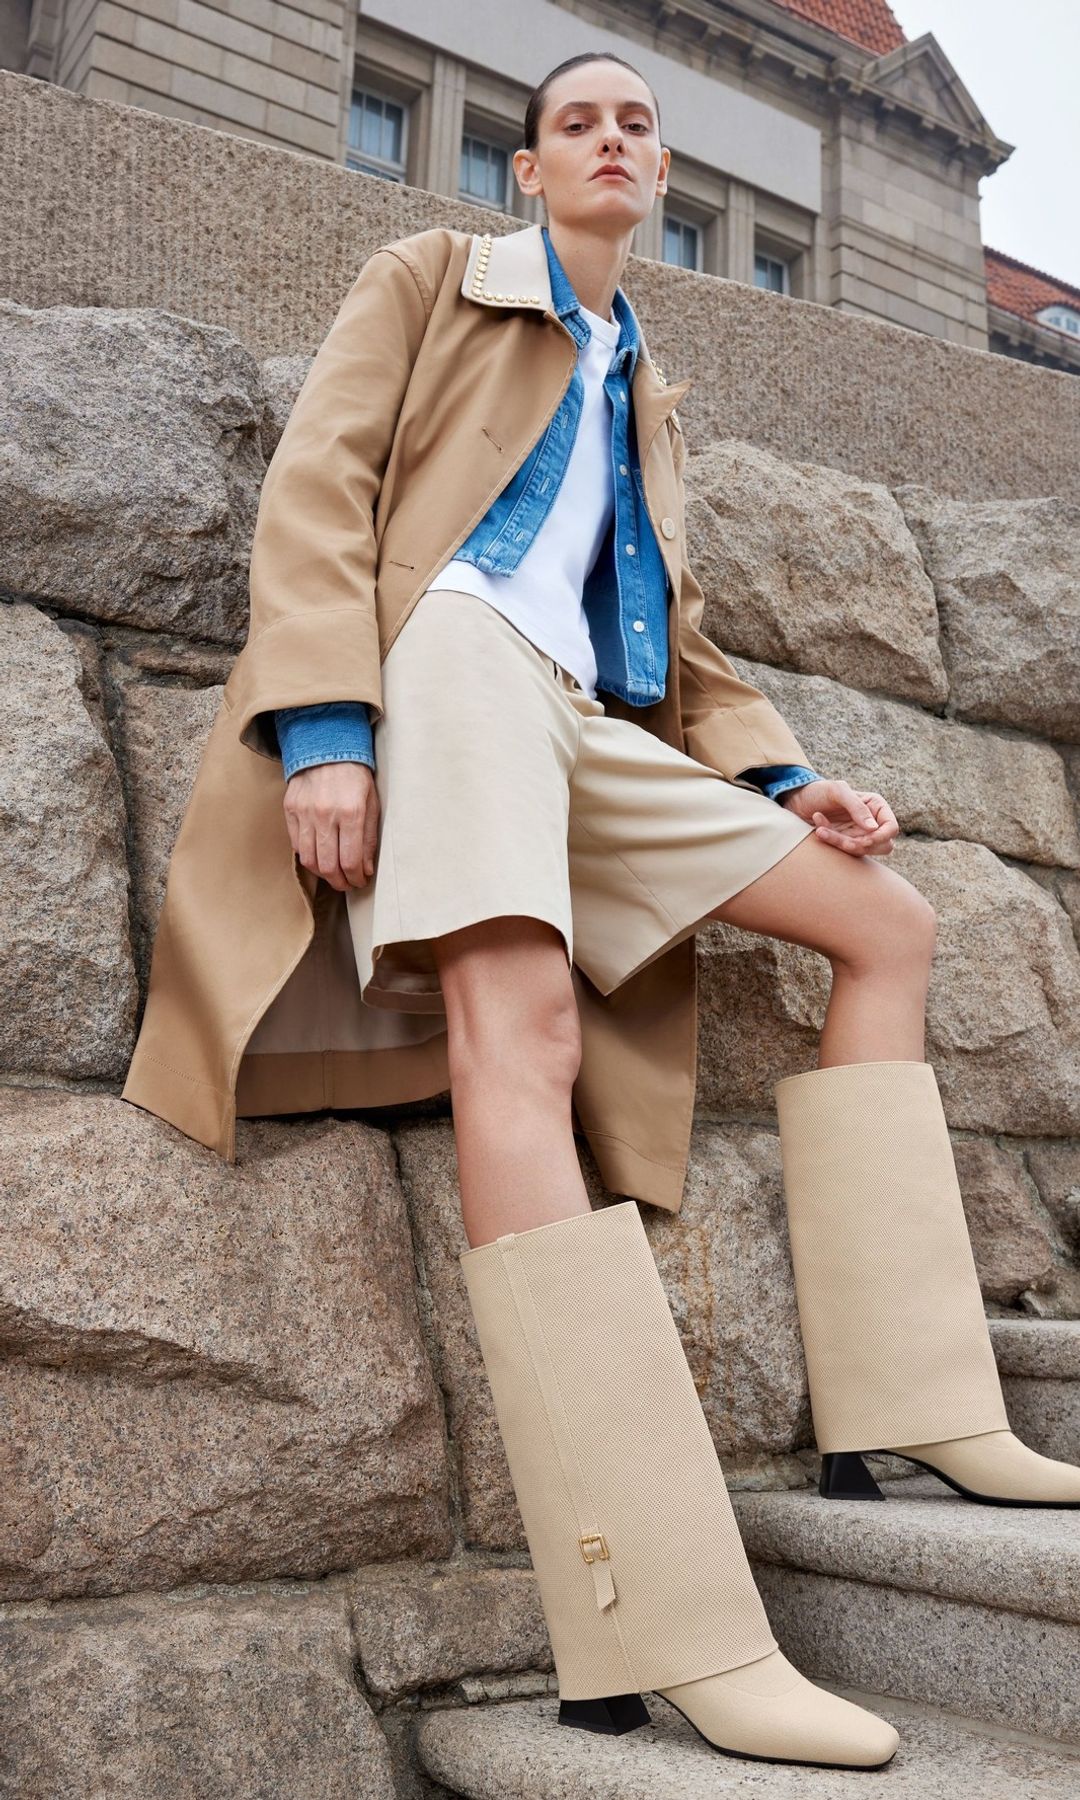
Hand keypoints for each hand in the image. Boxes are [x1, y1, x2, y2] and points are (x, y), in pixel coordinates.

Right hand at [283, 762, 378, 890]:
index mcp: (351, 812)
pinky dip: (308, 857)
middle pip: (328, 866)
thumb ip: (369, 838)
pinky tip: (319, 856)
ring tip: (333, 874)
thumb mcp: (372, 803)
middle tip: (346, 884)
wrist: (327, 745)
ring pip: (309, 860)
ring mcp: (305, 813)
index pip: (350, 861)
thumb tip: (364, 869)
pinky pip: (296, 845)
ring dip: (322, 874)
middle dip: (339, 882)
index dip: (355, 879)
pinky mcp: (290, 809)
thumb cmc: (356, 776)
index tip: (359, 882)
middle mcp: (325, 815)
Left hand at [780, 778, 897, 856]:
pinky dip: (832, 844)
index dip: (881, 837)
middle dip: (861, 845)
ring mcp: (858, 834)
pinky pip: (846, 852)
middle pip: (882, 845)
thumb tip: (874, 828)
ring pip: (862, 851)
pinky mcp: (845, 843)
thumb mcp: (837, 791)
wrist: (796, 801)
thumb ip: (856, 807)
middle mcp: (871, 821)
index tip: (864, 840)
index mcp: (875, 806)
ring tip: (821, 830)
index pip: (891, 828)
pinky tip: (818, 829)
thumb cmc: (818, 791)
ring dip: (842, 844)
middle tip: (842, 841)